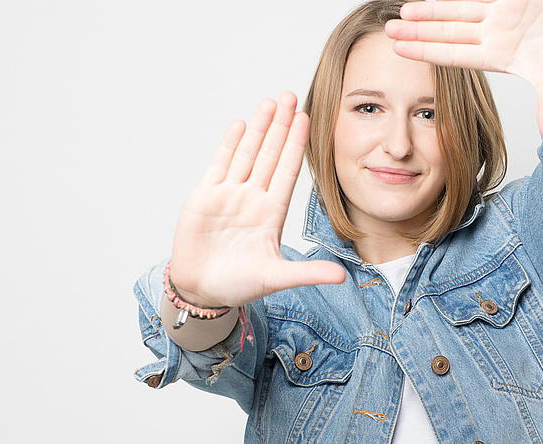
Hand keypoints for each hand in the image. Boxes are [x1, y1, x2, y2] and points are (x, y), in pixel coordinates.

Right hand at [170, 92, 345, 307]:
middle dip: (282, 125)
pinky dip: (230, 144)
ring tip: (271, 102)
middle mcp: (253, 199)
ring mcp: (229, 195)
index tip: (308, 119)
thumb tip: (341, 277)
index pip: (287, 171)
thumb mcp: (276, 278)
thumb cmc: (238, 286)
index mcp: (272, 214)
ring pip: (247, 154)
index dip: (297, 145)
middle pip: (270, 154)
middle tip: (293, 95)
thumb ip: (307, 274)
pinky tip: (241, 124)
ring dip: (259, 128)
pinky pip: (220, 165)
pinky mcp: (204, 197)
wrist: (201, 291)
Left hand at [385, 0, 542, 140]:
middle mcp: (495, 34)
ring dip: (433, 8)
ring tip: (404, 8)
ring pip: (460, 10)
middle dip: (419, 30)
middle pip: (448, 32)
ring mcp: (503, 15)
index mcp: (499, 56)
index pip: (454, 53)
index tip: (399, 49)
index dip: (426, 49)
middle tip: (388, 28)